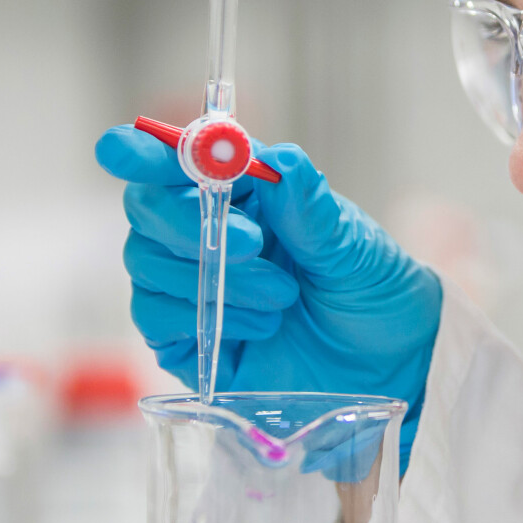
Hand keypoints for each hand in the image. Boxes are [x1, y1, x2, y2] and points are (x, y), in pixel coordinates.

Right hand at [95, 125, 440, 474]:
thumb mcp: (355, 250)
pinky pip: (155, 317)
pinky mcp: (184, 339)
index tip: (134, 154)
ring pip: (147, 261)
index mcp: (245, 191)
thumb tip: (278, 160)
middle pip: (145, 205)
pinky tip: (260, 326)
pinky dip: (203, 317)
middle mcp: (206, 230)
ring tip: (282, 296)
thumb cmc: (373, 298)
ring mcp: (190, 285)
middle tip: (252, 243)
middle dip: (186, 220)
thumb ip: (310, 209)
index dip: (144, 150)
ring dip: (215, 276)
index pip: (174, 155)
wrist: (387, 372)